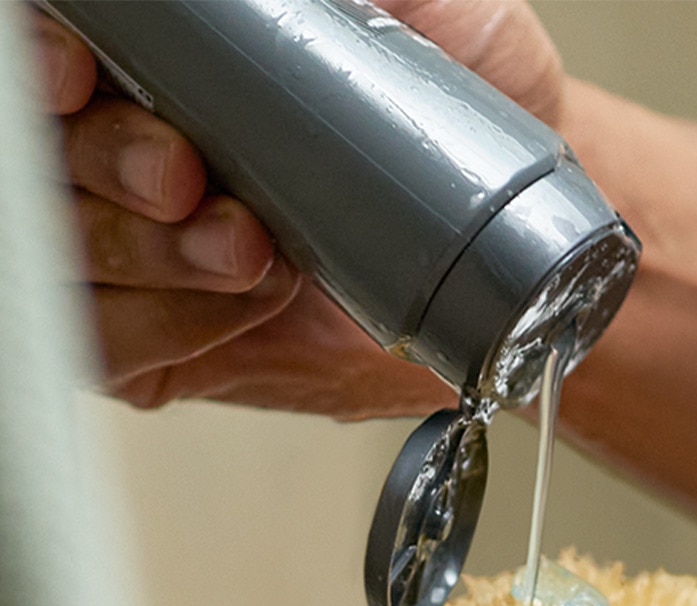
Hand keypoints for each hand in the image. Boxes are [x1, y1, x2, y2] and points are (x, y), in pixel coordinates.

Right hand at [32, 1, 564, 414]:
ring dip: (147, 251)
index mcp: (159, 59)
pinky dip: (172, 324)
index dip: (42, 56)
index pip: (50, 49)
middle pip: (42, 153)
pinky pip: (111, 346)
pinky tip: (249, 302)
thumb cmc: (459, 127)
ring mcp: (138, 251)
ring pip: (64, 252)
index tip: (80, 69)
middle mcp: (127, 149)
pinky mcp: (163, 345)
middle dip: (102, 160)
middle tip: (182, 175)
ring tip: (248, 249)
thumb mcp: (417, 9)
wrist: (515, 254)